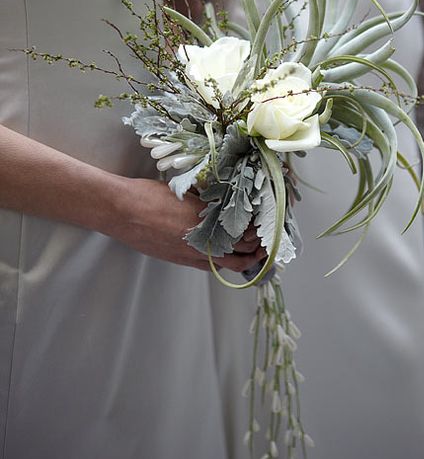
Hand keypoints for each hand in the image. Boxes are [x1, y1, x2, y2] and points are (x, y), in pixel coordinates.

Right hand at [110, 176, 266, 271]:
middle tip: (264, 239)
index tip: (265, 222)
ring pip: (230, 264)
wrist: (122, 211)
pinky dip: (223, 263)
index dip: (258, 228)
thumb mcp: (185, 191)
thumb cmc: (149, 196)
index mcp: (207, 218)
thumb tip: (222, 201)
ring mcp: (192, 254)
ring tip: (254, 253)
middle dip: (257, 246)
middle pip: (243, 250)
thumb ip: (207, 199)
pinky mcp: (181, 260)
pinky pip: (210, 267)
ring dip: (245, 259)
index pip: (244, 230)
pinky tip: (227, 257)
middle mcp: (203, 240)